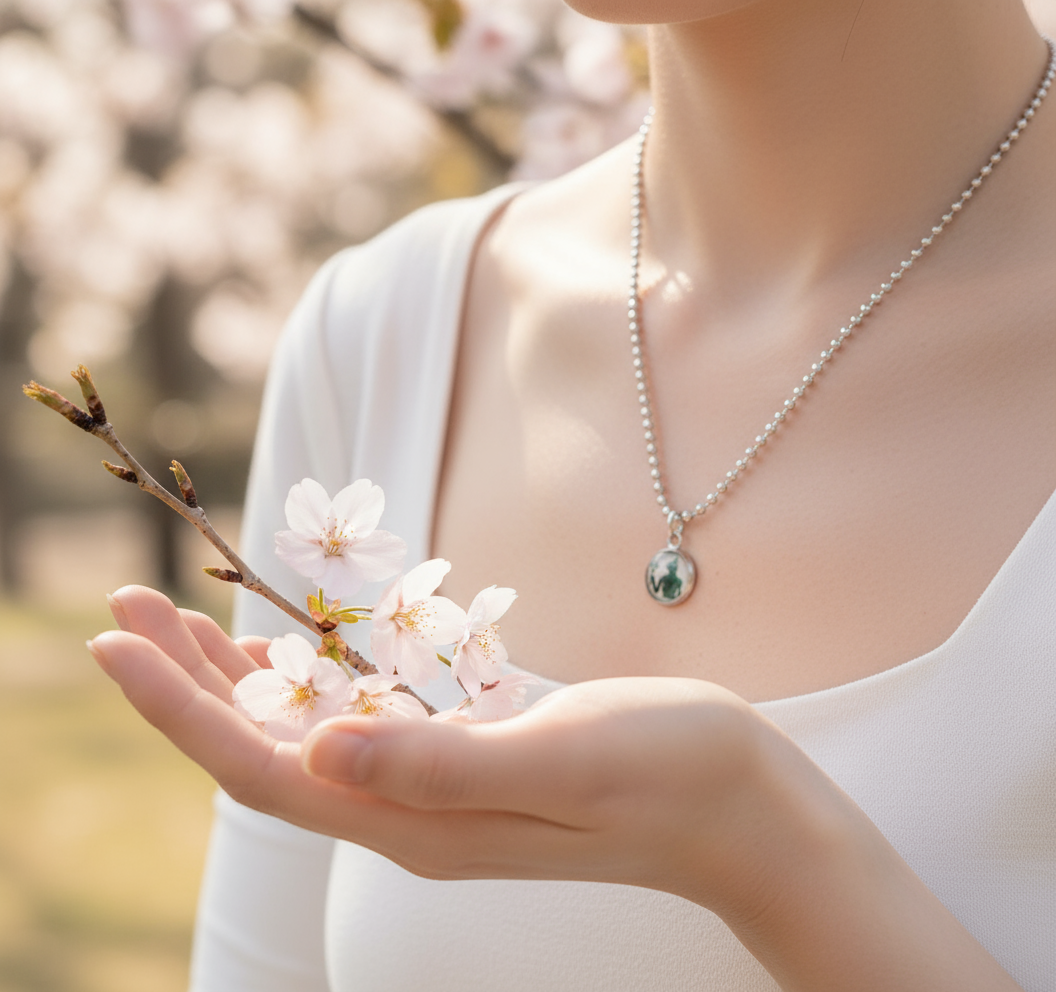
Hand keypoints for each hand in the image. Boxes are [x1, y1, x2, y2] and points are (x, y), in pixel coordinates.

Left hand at [91, 586, 784, 907]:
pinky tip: (290, 652)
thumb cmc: (665, 773)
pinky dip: (314, 681)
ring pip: (307, 733)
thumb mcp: (556, 757)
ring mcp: (439, 785)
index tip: (116, 643)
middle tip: (124, 606)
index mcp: (417, 821)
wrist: (740, 802)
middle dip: (186, 684)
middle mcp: (411, 811)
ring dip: (238, 679)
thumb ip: (437, 763)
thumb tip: (316, 751)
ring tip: (179, 620)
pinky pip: (364, 719)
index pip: (264, 769)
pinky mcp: (468, 753)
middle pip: (267, 749)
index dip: (181, 710)